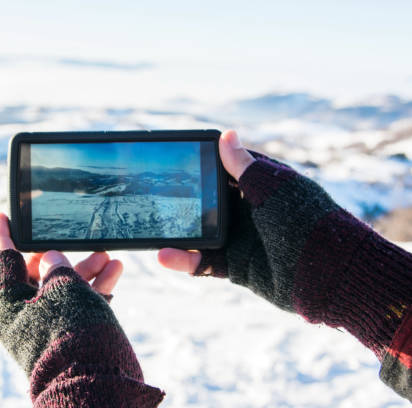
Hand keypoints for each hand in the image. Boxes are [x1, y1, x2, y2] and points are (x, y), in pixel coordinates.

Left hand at [0, 213, 163, 404]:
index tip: (3, 214)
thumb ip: (56, 266)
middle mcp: (23, 316)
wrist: (96, 387)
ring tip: (107, 254)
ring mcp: (47, 326)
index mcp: (8, 306)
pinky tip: (114, 269)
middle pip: (36, 273)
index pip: (2, 261)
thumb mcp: (62, 290)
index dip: (5, 235)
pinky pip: (79, 303)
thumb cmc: (72, 333)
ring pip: (62, 287)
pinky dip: (95, 286)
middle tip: (76, 239)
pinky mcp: (69, 334)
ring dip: (84, 268)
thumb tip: (50, 257)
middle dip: (60, 252)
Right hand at [156, 129, 347, 314]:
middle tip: (152, 194)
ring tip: (154, 229)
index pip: (226, 168)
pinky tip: (165, 255)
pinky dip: (186, 260)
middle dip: (183, 199)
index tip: (176, 157)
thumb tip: (226, 134)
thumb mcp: (272, 188)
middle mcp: (249, 210)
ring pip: (201, 232)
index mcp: (261, 186)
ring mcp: (241, 239)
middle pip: (208, 201)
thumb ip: (244, 166)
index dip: (203, 162)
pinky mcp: (236, 266)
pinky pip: (205, 262)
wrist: (328, 275)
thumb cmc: (305, 222)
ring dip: (179, 232)